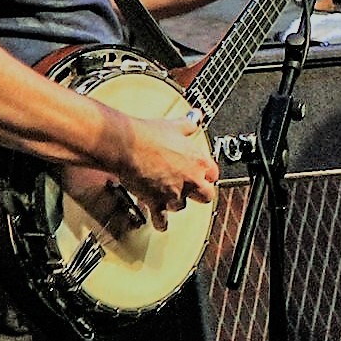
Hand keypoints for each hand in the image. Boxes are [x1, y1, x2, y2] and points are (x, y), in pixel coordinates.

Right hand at [112, 111, 218, 229]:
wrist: (127, 145)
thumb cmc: (149, 135)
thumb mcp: (174, 126)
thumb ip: (188, 125)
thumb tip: (196, 117)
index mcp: (197, 160)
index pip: (213, 174)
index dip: (207, 175)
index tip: (203, 175)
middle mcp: (190, 179)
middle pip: (205, 195)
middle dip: (198, 194)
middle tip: (191, 191)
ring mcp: (174, 193)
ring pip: (182, 206)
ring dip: (175, 203)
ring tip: (169, 199)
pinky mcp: (157, 202)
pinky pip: (162, 219)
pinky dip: (160, 222)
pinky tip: (160, 224)